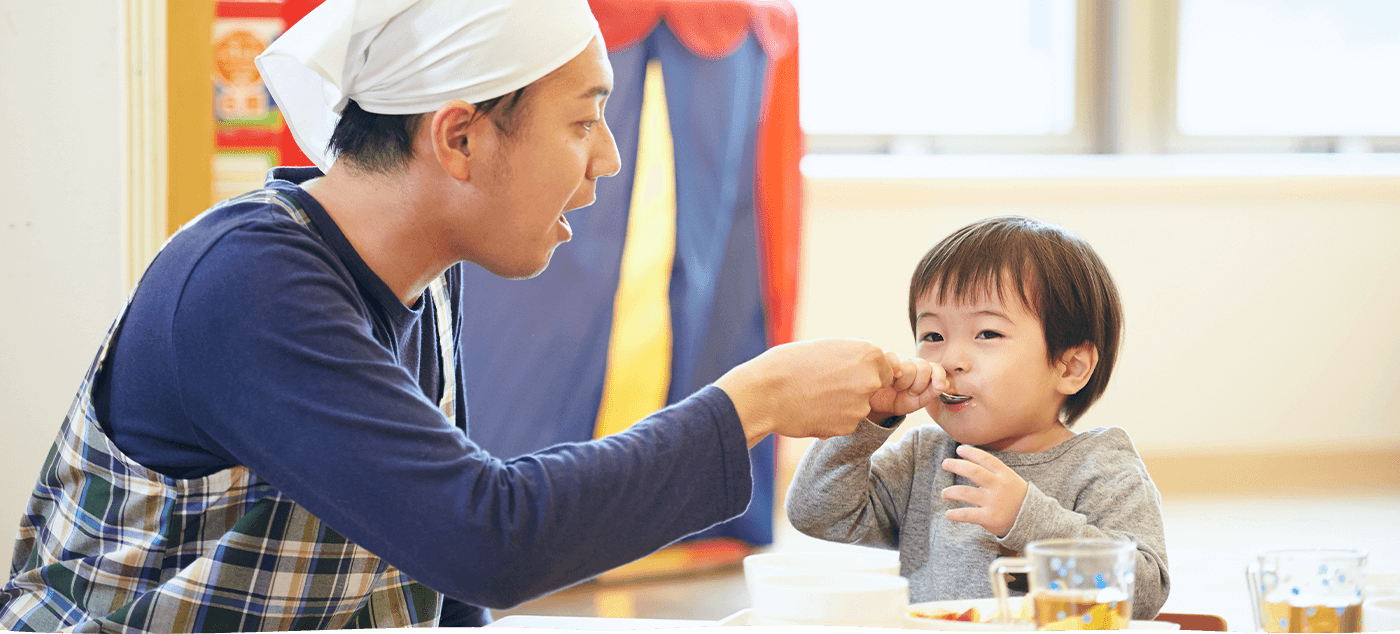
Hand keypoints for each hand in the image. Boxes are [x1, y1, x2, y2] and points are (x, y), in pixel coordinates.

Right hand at [713, 338, 892, 446]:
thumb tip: (872, 365)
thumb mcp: (828, 347)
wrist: (766, 392)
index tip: (843, 373)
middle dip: (856, 390)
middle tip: (825, 385)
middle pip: (874, 389)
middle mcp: (871, 379)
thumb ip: (854, 356)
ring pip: (858, 407)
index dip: (864, 372)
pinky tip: (812, 410)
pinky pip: (845, 423)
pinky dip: (832, 419)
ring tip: (814, 396)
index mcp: (869, 353)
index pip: (885, 369)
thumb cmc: (790, 365)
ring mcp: (861, 405)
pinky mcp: (848, 427)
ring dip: (842, 405)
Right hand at [867, 353, 944, 423]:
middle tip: (910, 392)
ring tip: (896, 388)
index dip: (939, 376)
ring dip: (904, 382)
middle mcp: (912, 363)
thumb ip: (932, 392)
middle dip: (919, 384)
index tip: (939, 386)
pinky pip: (891, 356)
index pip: (936, 368)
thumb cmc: (899, 401)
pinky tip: (888, 380)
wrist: (878, 405)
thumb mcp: (918, 401)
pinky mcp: (883, 359)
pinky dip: (892, 369)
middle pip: (923, 367)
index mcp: (924, 372)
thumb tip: (947, 385)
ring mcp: (898, 360)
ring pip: (908, 365)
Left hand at [940, 444, 1027, 537]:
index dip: (970, 452)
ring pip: (966, 492)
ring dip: (951, 491)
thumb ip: (994, 472)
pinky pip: (967, 514)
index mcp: (1004, 474)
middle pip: (973, 471)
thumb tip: (970, 461)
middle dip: (956, 465)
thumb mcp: (1011, 479)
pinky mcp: (990, 517)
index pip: (985, 458)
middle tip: (945, 463)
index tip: (959, 449)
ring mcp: (994, 502)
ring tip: (944, 493)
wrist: (1033, 520)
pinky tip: (948, 514)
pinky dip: (955, 514)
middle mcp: (998, 486)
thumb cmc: (1017, 497)